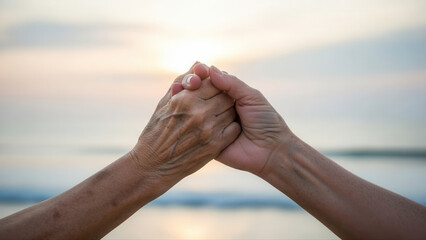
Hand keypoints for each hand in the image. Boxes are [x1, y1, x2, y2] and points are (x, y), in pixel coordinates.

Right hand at [131, 64, 240, 186]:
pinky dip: (231, 127)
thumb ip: (182, 82)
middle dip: (223, 96)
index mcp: (184, 99)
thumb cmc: (155, 134)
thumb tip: (198, 63)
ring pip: (229, 111)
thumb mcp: (164, 105)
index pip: (210, 82)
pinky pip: (231, 129)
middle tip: (218, 103)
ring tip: (220, 116)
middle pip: (222, 95)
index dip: (213, 82)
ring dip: (229, 111)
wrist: (153, 167)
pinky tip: (224, 129)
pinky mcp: (216, 145)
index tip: (213, 88)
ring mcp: (208, 130)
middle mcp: (197, 113)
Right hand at [179, 65, 291, 175]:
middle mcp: (216, 109)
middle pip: (197, 94)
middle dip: (192, 87)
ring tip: (193, 100)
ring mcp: (210, 125)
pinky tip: (191, 117)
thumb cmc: (265, 121)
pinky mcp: (207, 141)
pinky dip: (195, 122)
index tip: (197, 71)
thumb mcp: (251, 97)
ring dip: (193, 103)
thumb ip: (232, 83)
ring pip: (194, 110)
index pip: (208, 82)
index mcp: (227, 96)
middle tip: (191, 83)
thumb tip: (211, 69)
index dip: (200, 75)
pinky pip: (197, 130)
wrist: (271, 151)